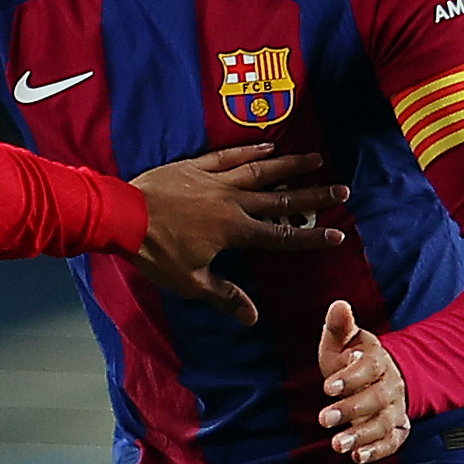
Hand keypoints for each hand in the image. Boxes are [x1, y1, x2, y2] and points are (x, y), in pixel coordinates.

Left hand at [124, 143, 347, 326]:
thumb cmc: (155, 252)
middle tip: (342, 188)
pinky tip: (267, 146)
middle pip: (281, 198)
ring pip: (260, 170)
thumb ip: (225, 296)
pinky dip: (250, 150)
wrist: (122, 215)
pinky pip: (229, 156)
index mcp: (234, 231)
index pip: (281, 236)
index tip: (337, 234)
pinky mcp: (196, 166)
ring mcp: (215, 180)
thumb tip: (252, 317)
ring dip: (290, 164)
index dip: (310, 237)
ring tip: (315, 158)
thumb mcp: (190, 282)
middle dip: (313, 195)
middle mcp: (232, 202)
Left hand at [317, 300, 408, 463]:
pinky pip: (393, 442)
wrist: (380, 377)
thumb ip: (340, 326)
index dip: (350, 378)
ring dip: (361, 435)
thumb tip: (339, 305)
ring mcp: (395, 409)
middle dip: (350, 410)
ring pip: (384, 423)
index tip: (328, 386)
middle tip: (324, 419)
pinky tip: (357, 457)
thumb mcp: (344, 341)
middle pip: (376, 399)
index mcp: (377, 360)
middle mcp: (390, 386)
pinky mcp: (396, 428)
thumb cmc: (352, 359)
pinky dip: (377, 451)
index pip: (368, 368)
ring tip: (337, 444)